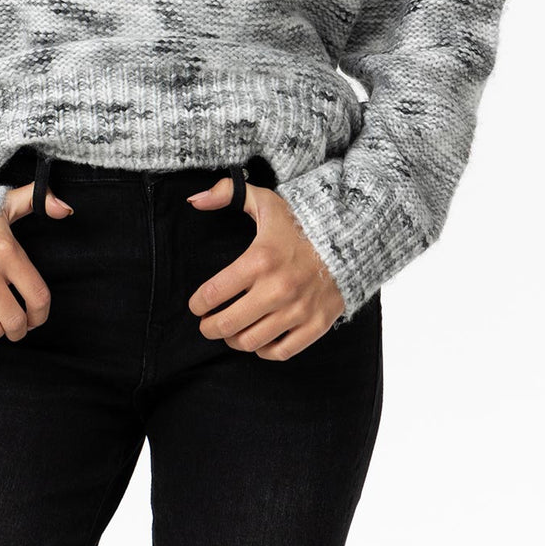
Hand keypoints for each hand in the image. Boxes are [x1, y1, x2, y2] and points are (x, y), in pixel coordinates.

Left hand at [186, 176, 344, 359]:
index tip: (196, 305)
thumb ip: (227, 193)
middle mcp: (277, 288)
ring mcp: (298, 310)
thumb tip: (195, 200)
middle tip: (206, 324)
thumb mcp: (265, 201)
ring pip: (251, 342)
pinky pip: (281, 352)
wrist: (350, 238)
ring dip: (234, 340)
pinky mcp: (316, 324)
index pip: (213, 293)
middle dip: (209, 327)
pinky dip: (264, 351)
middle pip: (228, 324)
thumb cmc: (302, 222)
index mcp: (260, 259)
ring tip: (230, 332)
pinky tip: (259, 339)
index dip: (198, 304)